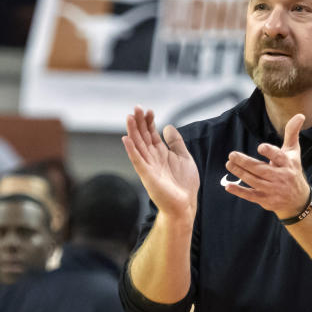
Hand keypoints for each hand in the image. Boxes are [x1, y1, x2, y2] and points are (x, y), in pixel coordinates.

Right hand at [123, 106, 199, 221]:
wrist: (185, 204)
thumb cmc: (184, 184)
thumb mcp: (183, 157)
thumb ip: (175, 142)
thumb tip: (167, 126)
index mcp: (160, 153)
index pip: (151, 133)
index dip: (149, 122)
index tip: (149, 110)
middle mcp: (152, 158)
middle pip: (143, 137)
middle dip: (140, 122)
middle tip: (136, 108)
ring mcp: (148, 166)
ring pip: (138, 146)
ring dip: (133, 132)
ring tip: (129, 117)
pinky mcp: (147, 176)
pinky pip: (137, 161)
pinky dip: (131, 150)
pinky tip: (126, 139)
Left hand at [224, 113, 310, 217]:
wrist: (298, 200)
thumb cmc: (292, 170)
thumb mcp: (294, 152)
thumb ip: (292, 133)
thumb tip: (300, 115)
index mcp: (287, 164)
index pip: (279, 157)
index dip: (270, 152)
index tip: (260, 147)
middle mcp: (280, 177)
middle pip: (261, 169)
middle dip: (245, 163)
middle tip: (232, 155)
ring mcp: (272, 189)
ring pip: (254, 181)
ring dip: (240, 173)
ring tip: (229, 164)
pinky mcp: (265, 199)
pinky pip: (251, 195)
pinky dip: (239, 191)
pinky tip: (228, 186)